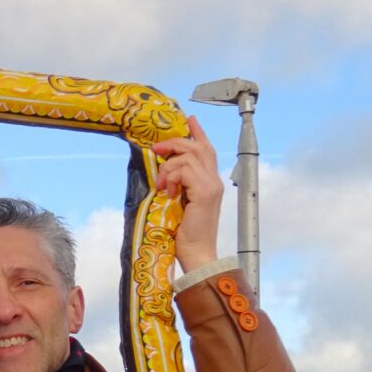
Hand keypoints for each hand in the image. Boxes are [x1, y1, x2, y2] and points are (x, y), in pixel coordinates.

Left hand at [151, 115, 222, 272]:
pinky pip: (185, 170)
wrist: (196, 253)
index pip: (207, 149)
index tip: (189, 119)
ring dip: (168, 167)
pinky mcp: (205, 192)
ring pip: (188, 156)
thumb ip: (179, 186)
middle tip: (157, 149)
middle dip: (175, 143)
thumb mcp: (180, 203)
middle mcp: (214, 180)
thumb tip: (164, 172)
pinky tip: (169, 193)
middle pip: (198, 147)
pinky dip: (172, 178)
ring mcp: (211, 185)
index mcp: (210, 182)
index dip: (198, 132)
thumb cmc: (185, 233)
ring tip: (163, 186)